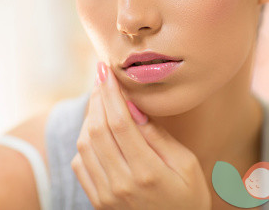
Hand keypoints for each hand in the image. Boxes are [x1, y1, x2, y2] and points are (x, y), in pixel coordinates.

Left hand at [70, 62, 211, 209]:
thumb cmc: (188, 198)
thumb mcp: (186, 165)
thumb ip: (158, 137)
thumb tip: (133, 108)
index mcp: (147, 172)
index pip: (120, 122)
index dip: (111, 93)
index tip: (106, 71)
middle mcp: (121, 183)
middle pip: (97, 130)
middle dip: (98, 98)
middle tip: (102, 78)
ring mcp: (105, 194)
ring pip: (84, 145)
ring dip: (89, 117)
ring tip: (101, 101)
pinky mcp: (98, 200)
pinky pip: (79, 164)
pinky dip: (83, 141)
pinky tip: (96, 130)